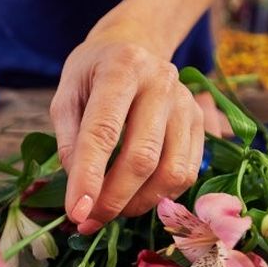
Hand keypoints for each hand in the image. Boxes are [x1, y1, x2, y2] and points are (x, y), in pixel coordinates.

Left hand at [51, 29, 206, 233]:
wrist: (135, 45)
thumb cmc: (93, 73)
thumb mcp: (67, 93)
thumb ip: (68, 139)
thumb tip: (80, 189)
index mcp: (121, 67)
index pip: (104, 131)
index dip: (89, 176)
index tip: (76, 212)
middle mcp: (161, 82)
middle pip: (142, 157)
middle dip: (113, 199)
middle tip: (89, 221)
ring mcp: (186, 103)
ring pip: (170, 172)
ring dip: (138, 204)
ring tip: (111, 211)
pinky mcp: (200, 122)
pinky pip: (186, 173)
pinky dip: (160, 196)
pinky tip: (136, 197)